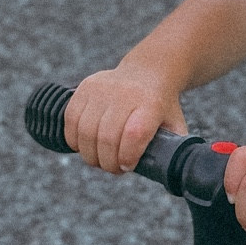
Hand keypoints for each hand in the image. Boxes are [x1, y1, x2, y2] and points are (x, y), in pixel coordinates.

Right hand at [64, 67, 185, 173]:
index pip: (134, 134)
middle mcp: (125, 94)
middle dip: (108, 162)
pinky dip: (74, 140)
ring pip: (86, 131)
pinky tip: (85, 146)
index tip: (128, 167)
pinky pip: (70, 120)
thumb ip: (173, 149)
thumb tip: (167, 172)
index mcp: (151, 104)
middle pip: (107, 137)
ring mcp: (102, 89)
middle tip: (114, 168)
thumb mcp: (175, 125)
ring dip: (90, 155)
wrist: (147, 73)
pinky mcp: (84, 87)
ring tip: (100, 160)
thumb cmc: (161, 108)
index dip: (128, 156)